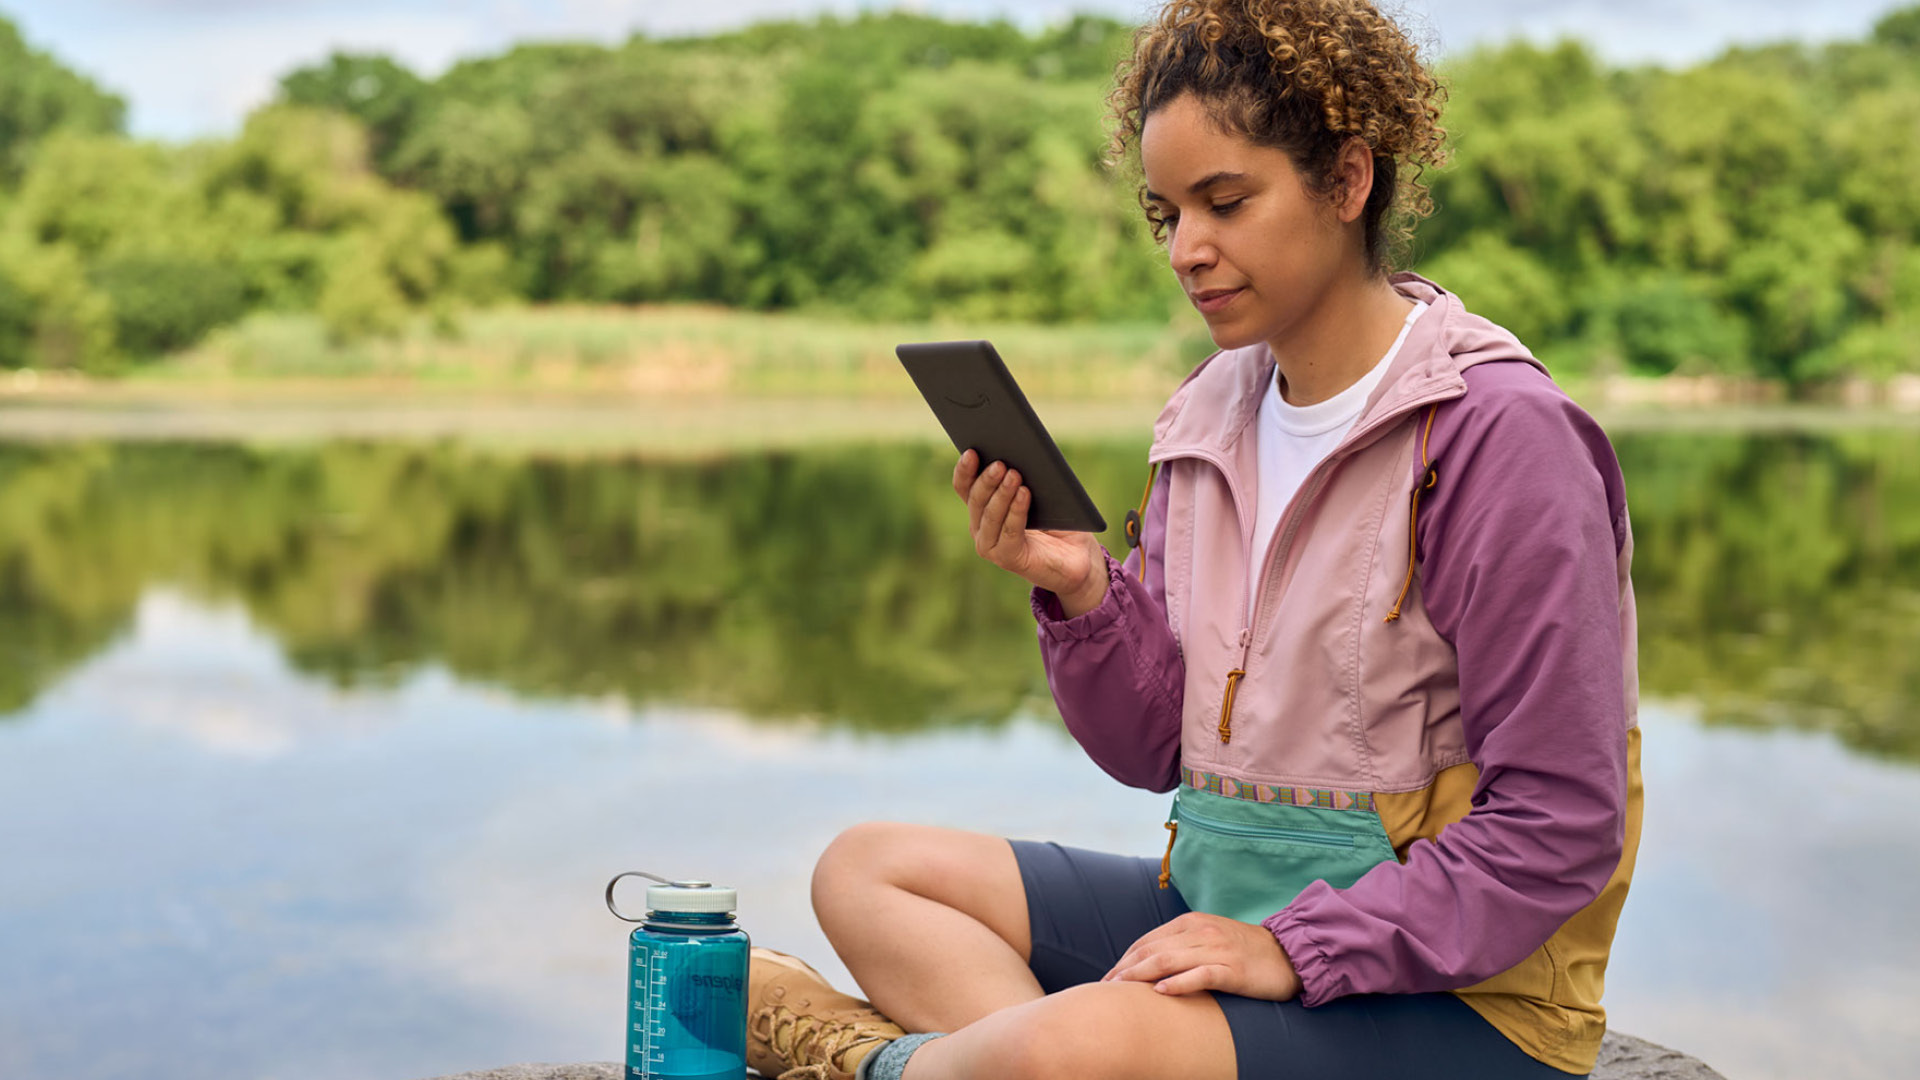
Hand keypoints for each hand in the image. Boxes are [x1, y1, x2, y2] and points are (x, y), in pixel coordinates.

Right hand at [952, 450, 1106, 615]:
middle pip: (976, 499)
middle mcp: (981, 527)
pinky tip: (1024, 494)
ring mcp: (991, 545)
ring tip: (1014, 474)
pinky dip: (1016, 511)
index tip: (972, 451)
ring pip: (990, 515)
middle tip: (1000, 463)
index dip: (965, 469)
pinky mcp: (1007, 558)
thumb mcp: (1040, 492)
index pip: (965, 486)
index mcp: (983, 508)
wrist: (1078, 556)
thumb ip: (1024, 476)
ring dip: (1001, 494)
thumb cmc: (1058, 520)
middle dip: (986, 479)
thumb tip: (1018, 450)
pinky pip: (1009, 532)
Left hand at [1101, 912, 1302, 999]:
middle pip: (1153, 950)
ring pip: (1170, 960)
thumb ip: (1182, 945)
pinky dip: (1179, 983)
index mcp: (1191, 923)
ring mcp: (1217, 950)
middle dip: (1125, 969)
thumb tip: (1149, 963)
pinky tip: (1161, 992)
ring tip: (1120, 989)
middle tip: (1104, 988)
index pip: (1148, 940)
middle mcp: (1201, 932)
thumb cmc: (1245, 951)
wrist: (1288, 955)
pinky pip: (1201, 975)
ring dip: (1140, 975)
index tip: (1108, 978)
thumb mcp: (1209, 939)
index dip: (1125, 959)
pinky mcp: (1233, 970)